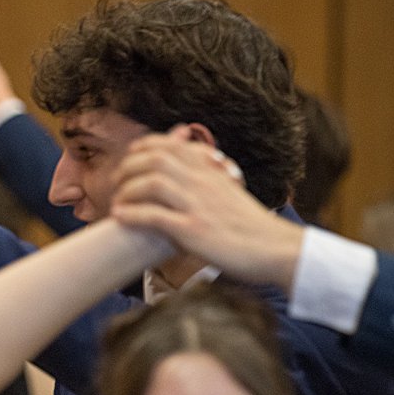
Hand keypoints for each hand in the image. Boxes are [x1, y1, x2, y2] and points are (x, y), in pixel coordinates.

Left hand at [111, 128, 304, 288]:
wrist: (277, 249)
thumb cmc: (253, 226)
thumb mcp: (231, 192)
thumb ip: (211, 178)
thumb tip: (202, 167)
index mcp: (212, 170)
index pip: (171, 145)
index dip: (146, 146)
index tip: (132, 155)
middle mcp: (203, 182)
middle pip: (156, 159)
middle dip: (129, 167)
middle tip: (116, 183)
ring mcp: (198, 205)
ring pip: (152, 183)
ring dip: (126, 190)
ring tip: (116, 201)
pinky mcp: (193, 230)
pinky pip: (154, 216)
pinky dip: (131, 214)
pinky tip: (119, 217)